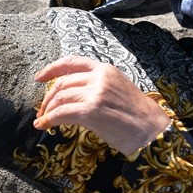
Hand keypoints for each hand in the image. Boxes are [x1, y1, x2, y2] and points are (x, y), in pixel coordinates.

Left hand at [33, 55, 170, 156]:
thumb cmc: (138, 116)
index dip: (52, 69)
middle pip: (62, 83)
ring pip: (59, 98)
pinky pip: (61, 113)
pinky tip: (43, 126)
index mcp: (105, 69)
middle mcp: (99, 77)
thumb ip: (97, 86)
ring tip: (43, 120)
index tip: (39, 78)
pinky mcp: (90, 111)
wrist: (153, 131)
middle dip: (48, 98)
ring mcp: (94, 93)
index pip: (72, 62)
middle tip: (42, 110)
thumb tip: (72, 94)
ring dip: (47, 110)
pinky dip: (48, 120)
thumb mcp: (118, 89)